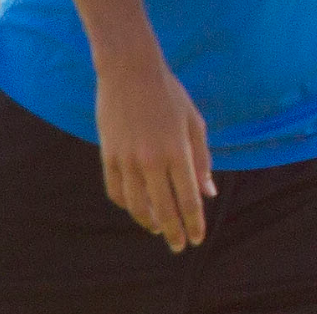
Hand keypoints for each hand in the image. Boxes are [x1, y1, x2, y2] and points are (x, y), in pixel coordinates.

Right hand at [93, 57, 213, 250]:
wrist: (129, 71)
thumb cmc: (169, 95)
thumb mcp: (194, 123)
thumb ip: (202, 160)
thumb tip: (209, 193)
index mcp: (177, 152)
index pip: (188, 200)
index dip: (194, 224)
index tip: (197, 238)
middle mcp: (151, 160)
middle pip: (163, 209)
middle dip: (173, 232)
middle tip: (179, 246)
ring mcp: (126, 159)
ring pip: (136, 205)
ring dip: (148, 222)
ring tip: (158, 229)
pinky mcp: (108, 155)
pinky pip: (116, 190)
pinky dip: (127, 205)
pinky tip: (137, 208)